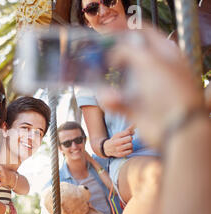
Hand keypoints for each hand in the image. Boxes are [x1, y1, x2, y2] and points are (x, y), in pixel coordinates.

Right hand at [98, 27, 204, 148]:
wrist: (175, 129)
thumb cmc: (169, 90)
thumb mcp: (148, 61)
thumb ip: (128, 51)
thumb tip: (112, 53)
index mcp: (165, 54)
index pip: (144, 34)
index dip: (126, 30)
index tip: (107, 32)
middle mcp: (156, 70)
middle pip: (130, 55)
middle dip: (113, 54)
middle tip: (95, 52)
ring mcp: (146, 89)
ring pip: (120, 79)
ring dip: (108, 78)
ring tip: (94, 74)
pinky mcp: (136, 107)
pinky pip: (116, 100)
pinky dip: (110, 99)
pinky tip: (106, 97)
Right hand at [102, 124, 134, 157]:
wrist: (107, 149)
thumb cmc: (115, 140)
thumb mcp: (119, 134)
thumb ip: (128, 129)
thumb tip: (135, 123)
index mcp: (116, 136)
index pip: (128, 132)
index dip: (131, 132)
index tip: (130, 133)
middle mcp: (117, 142)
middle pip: (130, 138)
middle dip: (130, 138)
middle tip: (127, 139)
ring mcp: (118, 149)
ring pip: (131, 145)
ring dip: (130, 144)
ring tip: (127, 144)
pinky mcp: (120, 154)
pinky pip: (130, 151)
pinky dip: (130, 149)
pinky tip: (126, 148)